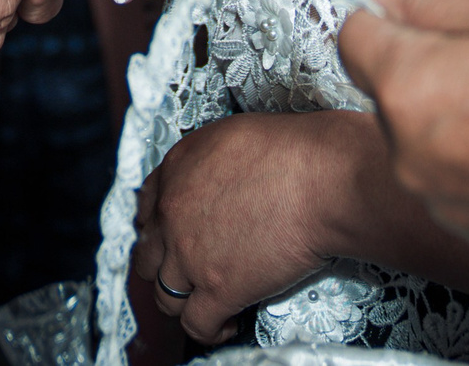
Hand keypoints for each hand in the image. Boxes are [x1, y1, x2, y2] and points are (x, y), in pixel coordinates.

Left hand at [131, 110, 371, 344]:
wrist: (321, 180)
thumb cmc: (295, 152)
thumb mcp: (233, 137)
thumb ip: (209, 165)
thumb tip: (218, 185)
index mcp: (177, 169)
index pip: (147, 208)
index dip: (160, 229)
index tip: (173, 238)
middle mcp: (173, 212)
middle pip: (148, 255)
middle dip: (166, 267)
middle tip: (191, 271)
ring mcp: (191, 254)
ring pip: (165, 295)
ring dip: (185, 301)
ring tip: (209, 300)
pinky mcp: (218, 289)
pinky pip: (196, 325)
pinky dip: (210, 330)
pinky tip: (228, 322)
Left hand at [338, 0, 468, 281]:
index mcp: (410, 89)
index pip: (353, 36)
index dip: (386, 11)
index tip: (417, 4)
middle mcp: (410, 154)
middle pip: (391, 89)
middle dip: (431, 65)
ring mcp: (441, 200)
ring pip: (426, 137)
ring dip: (459, 116)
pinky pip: (460, 182)